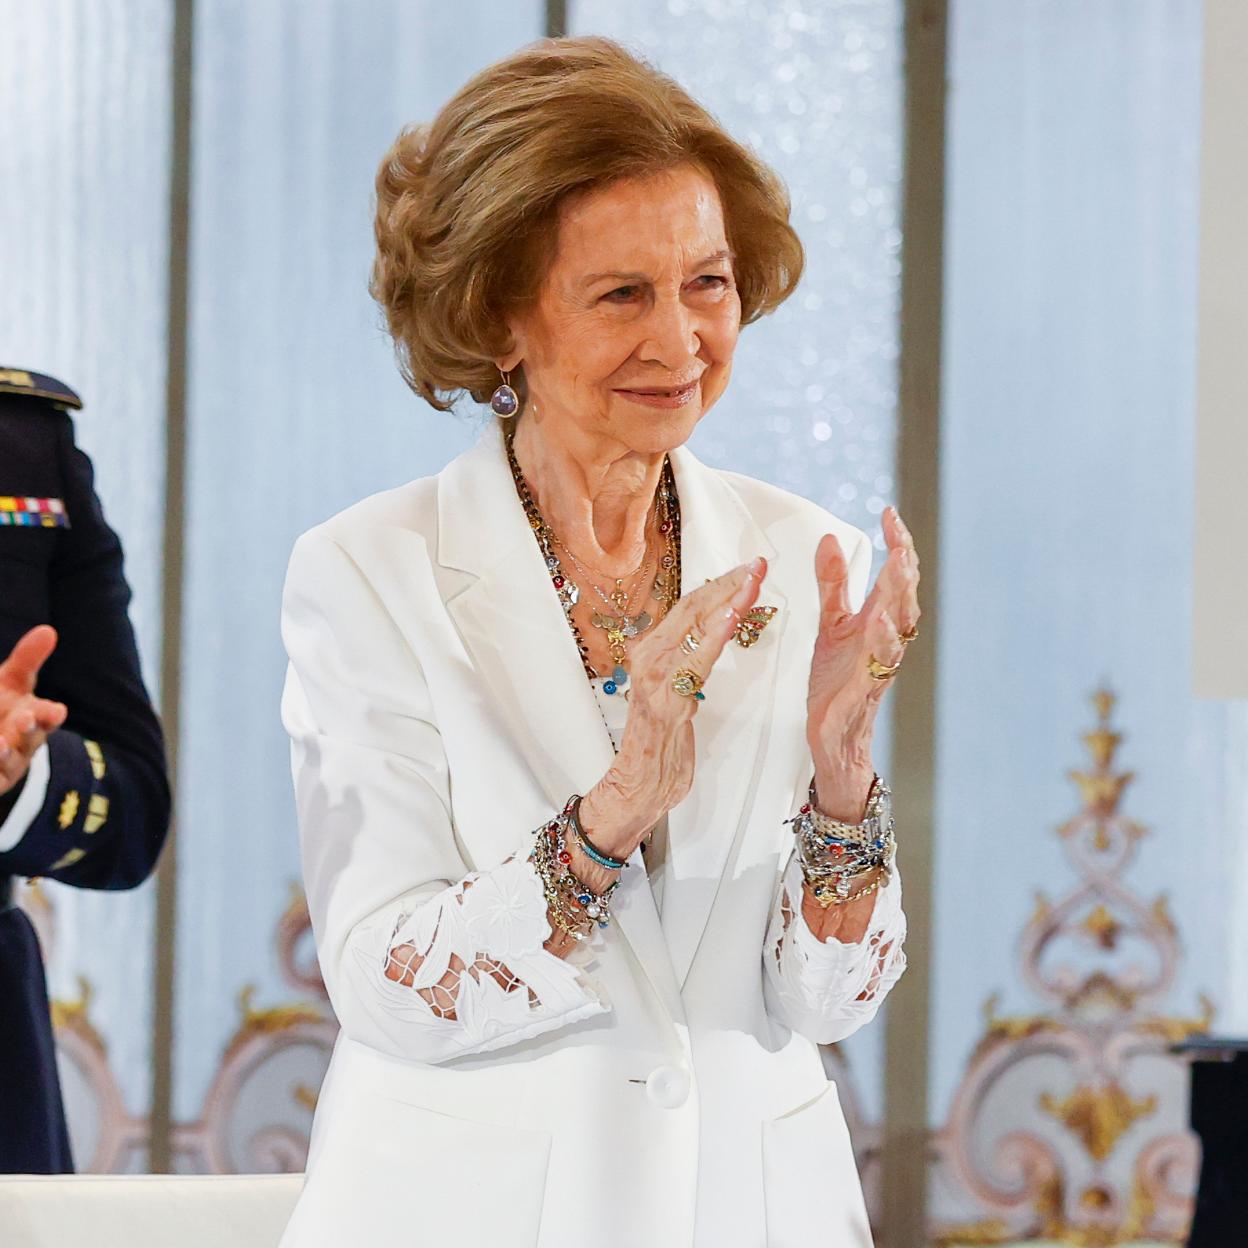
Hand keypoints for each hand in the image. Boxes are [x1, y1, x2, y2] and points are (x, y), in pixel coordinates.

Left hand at [0, 626, 67, 795]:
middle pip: (27, 740)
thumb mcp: (13, 682)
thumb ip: (28, 660)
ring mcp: (6, 765)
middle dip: (25, 731)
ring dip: (3, 752)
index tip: (57, 711)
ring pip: (7, 761)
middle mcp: (22, 743)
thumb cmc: (5, 709)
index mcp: (33, 718)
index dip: (50, 715)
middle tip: (22, 719)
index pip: (47, 716)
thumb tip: (49, 630)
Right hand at [577, 557, 766, 874]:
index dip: (720, 584)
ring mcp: (653, 678)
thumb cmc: (661, 742)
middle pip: (692, 608)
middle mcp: (648, 657)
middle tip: (758, 564)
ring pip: (693, 627)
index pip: (690, 607)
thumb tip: (710, 636)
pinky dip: (713, 638)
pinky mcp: (663, 701)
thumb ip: (690, 664)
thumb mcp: (678, 692)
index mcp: (651, 650)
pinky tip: (730, 620)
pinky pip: (693, 663)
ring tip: (753, 582)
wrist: (639, 785)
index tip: (749, 568)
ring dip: (727, 602)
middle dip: (728, 583)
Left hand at [805, 507, 919, 819]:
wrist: (832, 733)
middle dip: (904, 568)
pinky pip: (877, 665)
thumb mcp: (831, 623)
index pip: (894, 576)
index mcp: (878, 621)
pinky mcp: (863, 691)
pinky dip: (880, 645)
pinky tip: (878, 624)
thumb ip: (832, 584)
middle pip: (903, 599)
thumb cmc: (837, 679)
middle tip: (902, 540)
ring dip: (899, 599)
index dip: (897, 544)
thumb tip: (831, 538)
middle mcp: (885, 640)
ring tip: (898, 569)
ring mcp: (877, 666)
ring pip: (898, 629)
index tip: (890, 512)